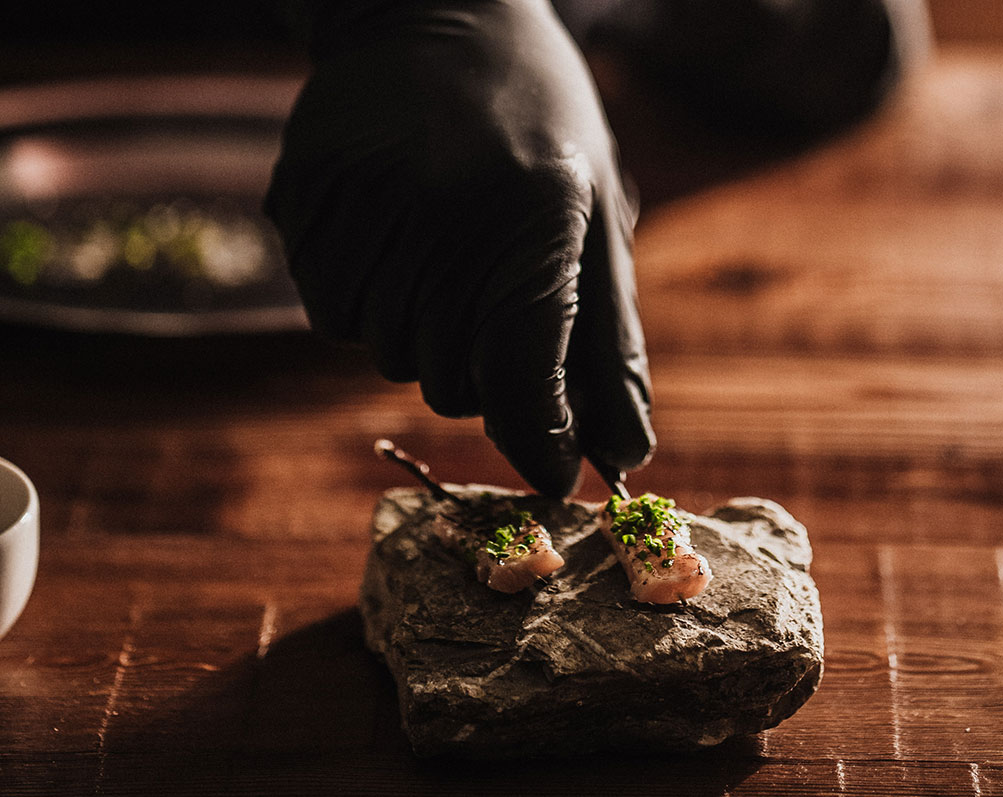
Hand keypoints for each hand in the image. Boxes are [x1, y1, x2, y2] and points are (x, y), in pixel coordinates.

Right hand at [265, 0, 653, 496]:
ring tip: (448, 252)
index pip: (524, 379)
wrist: (431, 11)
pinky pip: (334, 317)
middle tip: (500, 300)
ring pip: (391, 357)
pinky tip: (398, 241)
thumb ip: (609, 345)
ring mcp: (362, 212)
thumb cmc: (539, 124)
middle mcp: (441, 220)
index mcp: (532, 220)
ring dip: (427, 333)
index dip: (542, 439)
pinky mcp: (304, 205)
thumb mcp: (596, 220)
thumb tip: (623, 455)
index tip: (555, 469)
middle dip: (489, 371)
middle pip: (453, 385)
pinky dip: (371, 303)